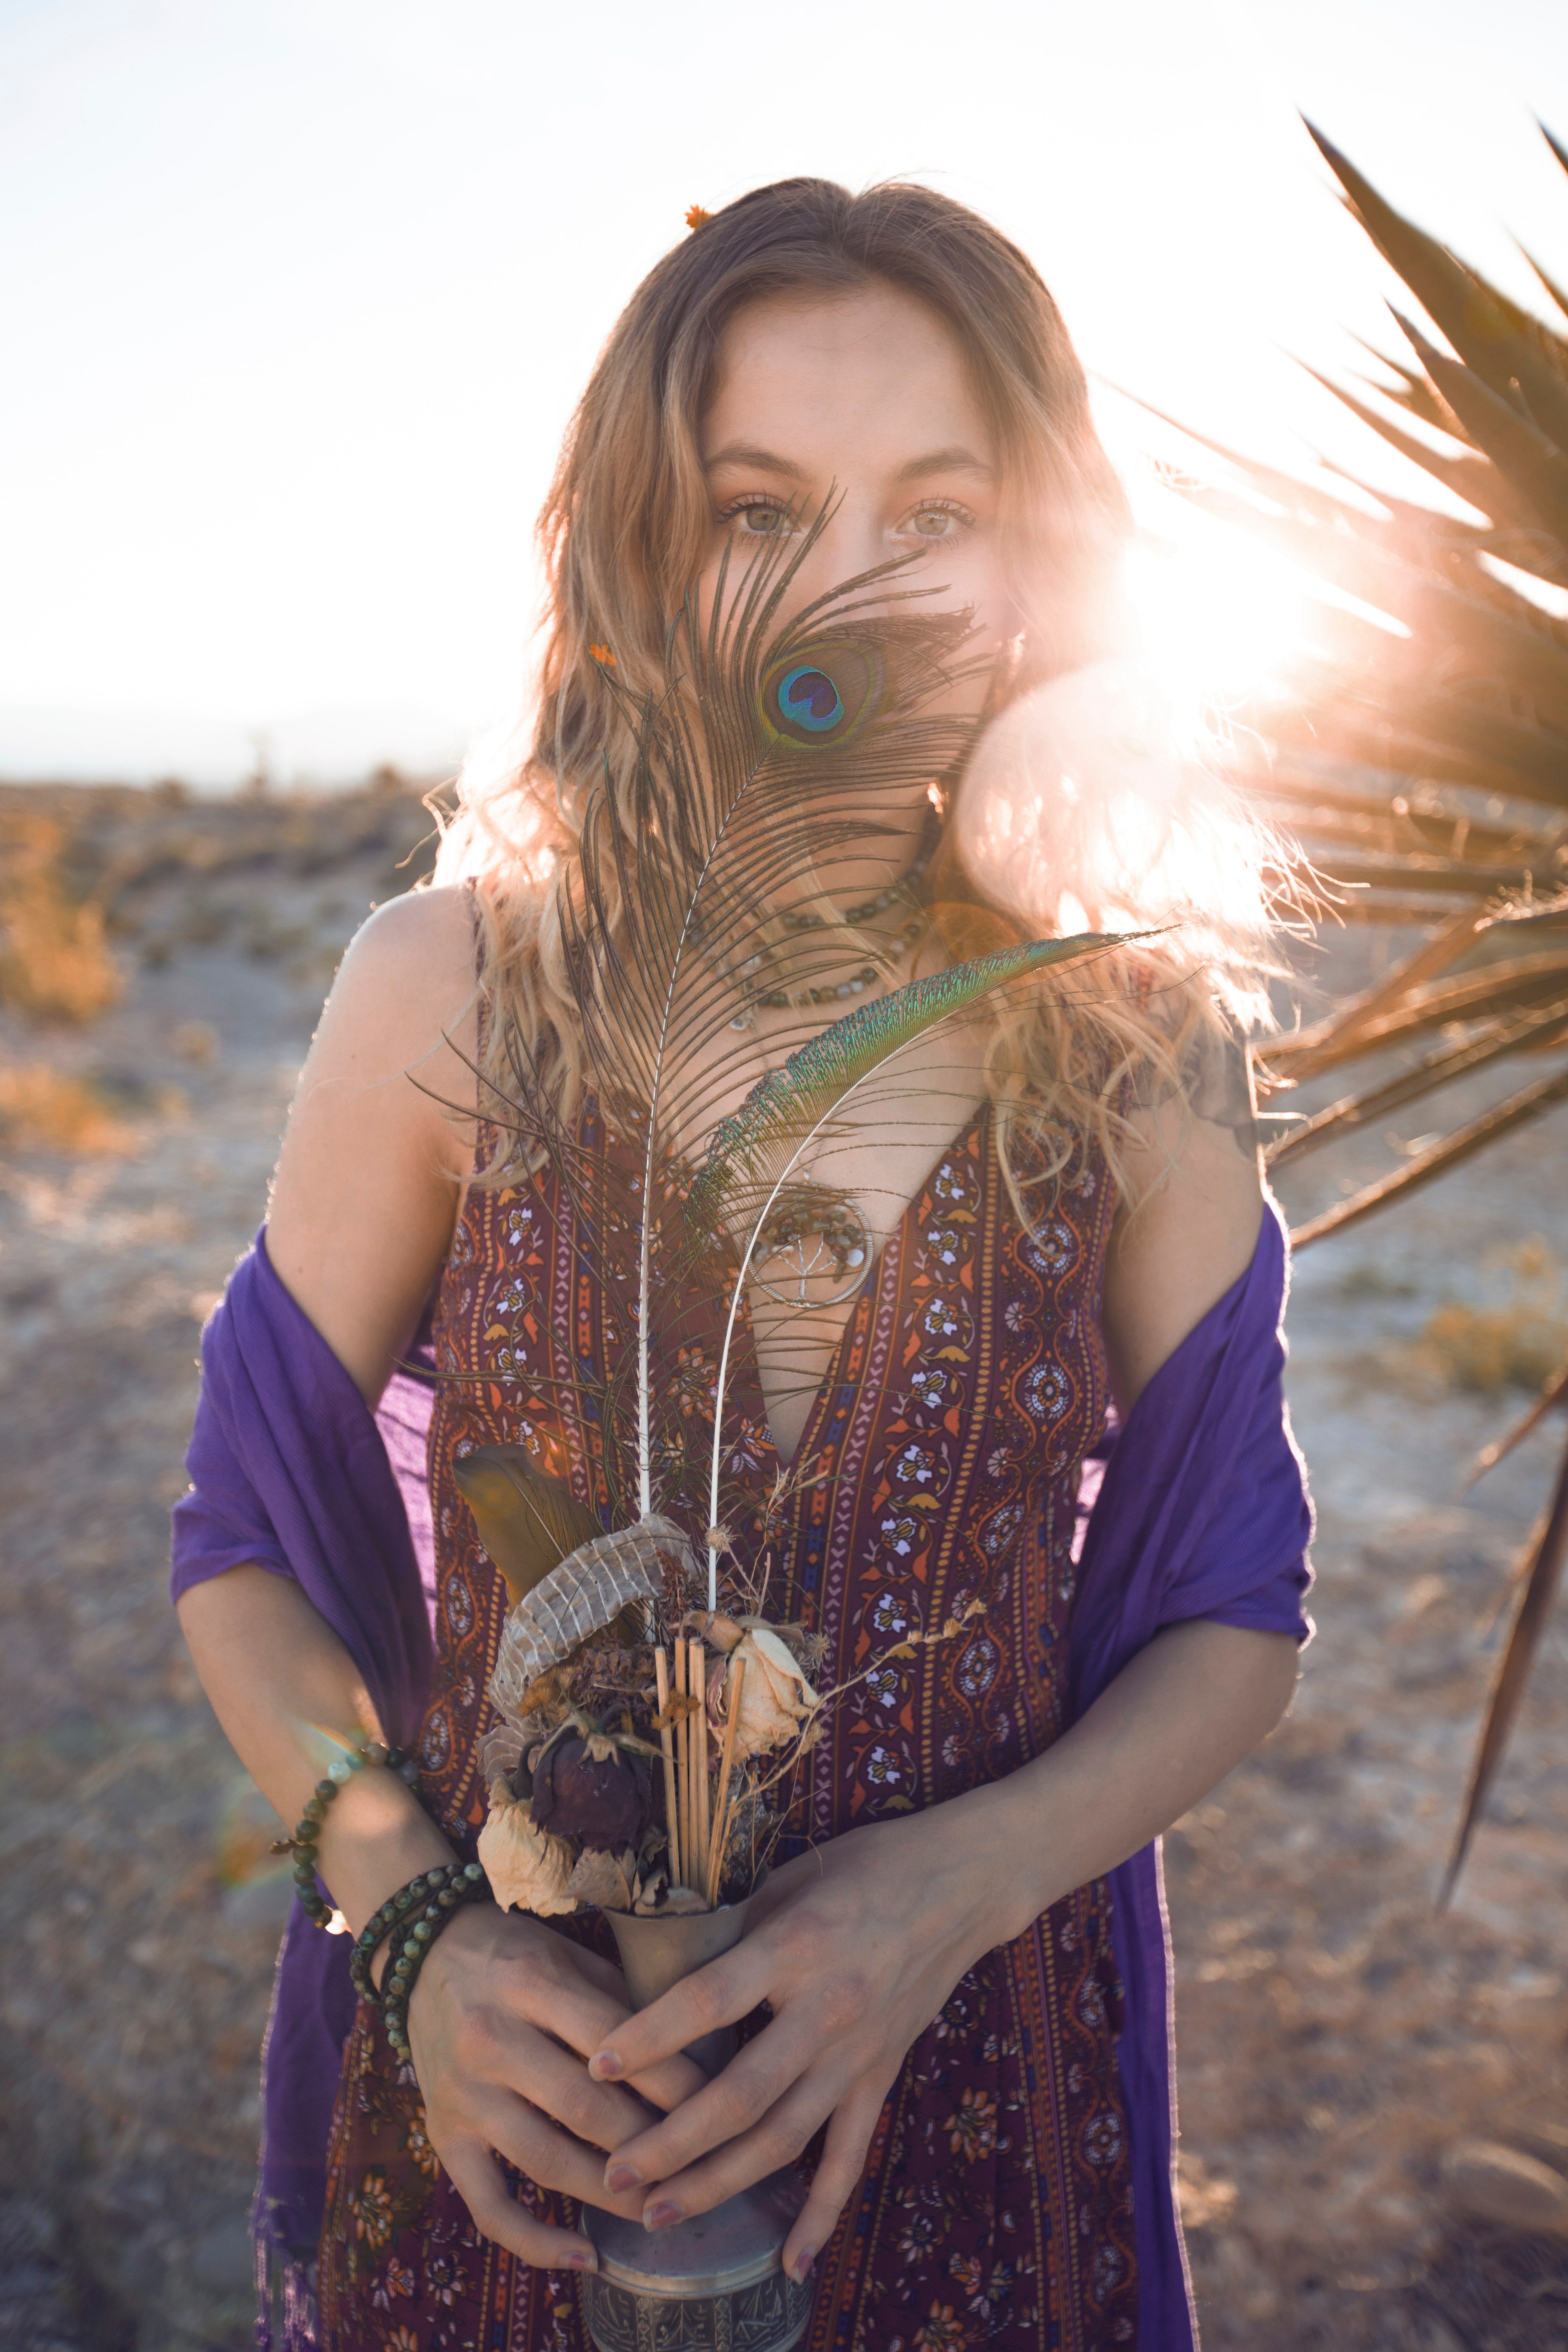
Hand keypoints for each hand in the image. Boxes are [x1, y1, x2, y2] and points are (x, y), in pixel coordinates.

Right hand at [407, 1902, 707, 2269]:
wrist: (423, 1955)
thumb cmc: (515, 1954)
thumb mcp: (569, 1955)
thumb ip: (622, 2001)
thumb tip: (695, 2057)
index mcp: (530, 1983)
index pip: (615, 2043)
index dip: (671, 2081)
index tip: (717, 2105)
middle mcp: (490, 2039)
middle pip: (585, 2108)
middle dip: (651, 2144)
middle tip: (700, 2164)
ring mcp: (462, 2095)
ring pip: (546, 2160)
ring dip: (610, 2193)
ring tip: (660, 2208)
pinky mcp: (441, 2136)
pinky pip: (488, 2205)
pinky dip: (536, 2242)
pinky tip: (586, 2257)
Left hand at [585, 1809, 1005, 2284]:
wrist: (962, 1882)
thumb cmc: (867, 1866)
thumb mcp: (790, 1875)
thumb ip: (732, 1926)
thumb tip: (660, 1964)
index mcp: (796, 1946)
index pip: (708, 2001)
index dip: (650, 2037)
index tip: (597, 2066)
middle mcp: (827, 2008)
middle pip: (740, 2095)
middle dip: (671, 2143)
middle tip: (614, 2173)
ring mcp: (859, 2052)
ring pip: (782, 2138)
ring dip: (718, 2183)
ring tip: (659, 2214)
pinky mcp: (883, 2076)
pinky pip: (850, 2157)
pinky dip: (822, 2215)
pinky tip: (788, 2261)